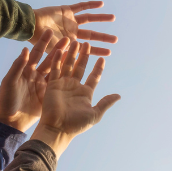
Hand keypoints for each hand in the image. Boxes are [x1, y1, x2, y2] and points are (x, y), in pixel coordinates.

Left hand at [0, 31, 66, 131]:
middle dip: (59, 48)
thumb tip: (25, 50)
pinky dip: (66, 76)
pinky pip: (58, 83)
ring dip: (65, 61)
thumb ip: (17, 66)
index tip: (50, 31)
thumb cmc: (6, 100)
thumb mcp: (10, 82)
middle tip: (69, 38)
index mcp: (25, 70)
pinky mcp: (47, 95)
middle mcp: (35, 75)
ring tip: (76, 51)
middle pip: (49, 59)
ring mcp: (42, 84)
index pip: (36, 53)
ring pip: (56, 70)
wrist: (9, 120)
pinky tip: (76, 69)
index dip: (43, 42)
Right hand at [31, 1, 116, 55]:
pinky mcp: (66, 10)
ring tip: (113, 18)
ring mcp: (69, 21)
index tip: (109, 53)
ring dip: (100, 18)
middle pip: (91, 35)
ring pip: (89, 19)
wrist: (30, 25)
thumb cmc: (39, 42)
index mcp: (69, 43)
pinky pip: (81, 6)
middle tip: (116, 39)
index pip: (87, 48)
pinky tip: (101, 4)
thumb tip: (77, 65)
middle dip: (103, 37)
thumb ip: (65, 57)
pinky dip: (90, 5)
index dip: (98, 51)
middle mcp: (71, 32)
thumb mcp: (54, 53)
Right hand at [31, 41, 120, 155]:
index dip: (98, 68)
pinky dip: (57, 59)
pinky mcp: (52, 84)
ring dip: (71, 54)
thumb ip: (105, 103)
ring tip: (75, 42)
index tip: (103, 58)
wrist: (58, 128)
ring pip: (68, 65)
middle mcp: (74, 87)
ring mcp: (63, 85)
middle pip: (80, 67)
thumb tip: (119, 96)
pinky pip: (55, 69)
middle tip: (87, 43)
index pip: (93, 77)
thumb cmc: (76, 124)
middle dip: (84, 55)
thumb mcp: (95, 114)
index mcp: (86, 93)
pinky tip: (60, 49)